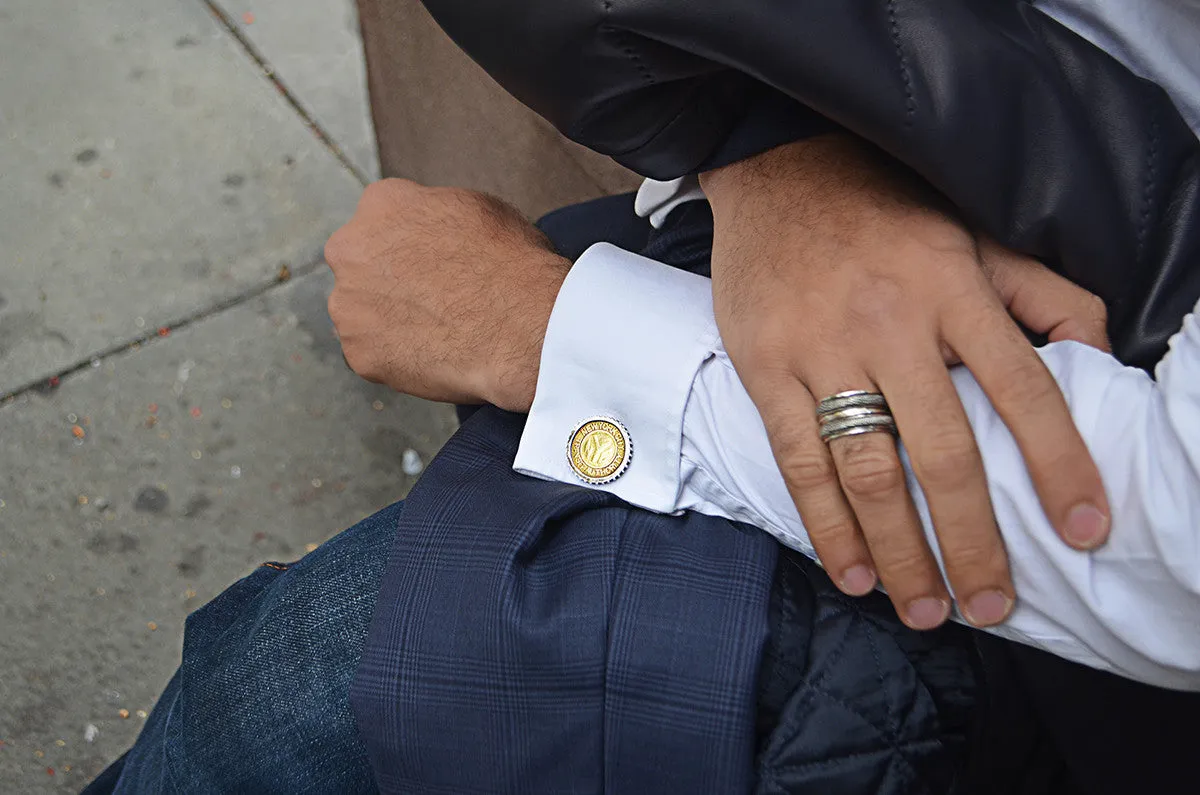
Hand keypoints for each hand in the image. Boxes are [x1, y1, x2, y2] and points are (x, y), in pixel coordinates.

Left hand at [324, 179, 566, 410]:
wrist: (520, 325)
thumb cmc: (511, 262)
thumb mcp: (478, 207)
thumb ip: (435, 213)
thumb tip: (433, 227)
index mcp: (381, 203)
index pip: (383, 219)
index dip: (411, 244)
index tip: (432, 263)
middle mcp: (349, 249)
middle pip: (361, 266)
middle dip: (389, 281)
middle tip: (432, 299)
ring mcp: (348, 305)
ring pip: (361, 313)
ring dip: (389, 320)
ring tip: (436, 331)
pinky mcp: (359, 353)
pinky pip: (373, 355)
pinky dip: (397, 357)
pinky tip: (433, 354)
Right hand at [701, 135, 1110, 629]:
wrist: (779, 169)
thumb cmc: (884, 210)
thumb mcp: (976, 234)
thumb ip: (1043, 291)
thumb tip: (1097, 352)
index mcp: (953, 288)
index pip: (1023, 389)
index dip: (1060, 465)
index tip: (1084, 529)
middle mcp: (890, 323)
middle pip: (943, 453)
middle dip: (972, 541)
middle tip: (992, 606)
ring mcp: (822, 349)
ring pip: (868, 471)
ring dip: (900, 551)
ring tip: (925, 611)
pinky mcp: (765, 367)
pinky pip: (799, 462)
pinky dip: (826, 526)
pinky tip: (852, 574)